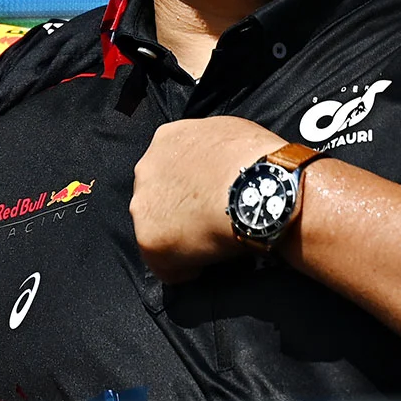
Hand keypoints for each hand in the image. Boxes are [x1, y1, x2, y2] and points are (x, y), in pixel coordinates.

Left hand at [130, 115, 285, 281]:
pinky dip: (184, 267)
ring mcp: (143, 204)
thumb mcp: (234, 133)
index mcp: (168, 138)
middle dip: (180, 208)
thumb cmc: (257, 161)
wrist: (256, 189)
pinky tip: (207, 264)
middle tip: (210, 220)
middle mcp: (147, 167)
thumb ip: (214, 147)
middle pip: (159, 195)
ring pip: (158, 228)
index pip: (172, 166)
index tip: (210, 196)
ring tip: (211, 243)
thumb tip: (225, 163)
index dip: (192, 184)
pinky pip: (165, 263)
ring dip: (180, 236)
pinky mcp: (149, 239)